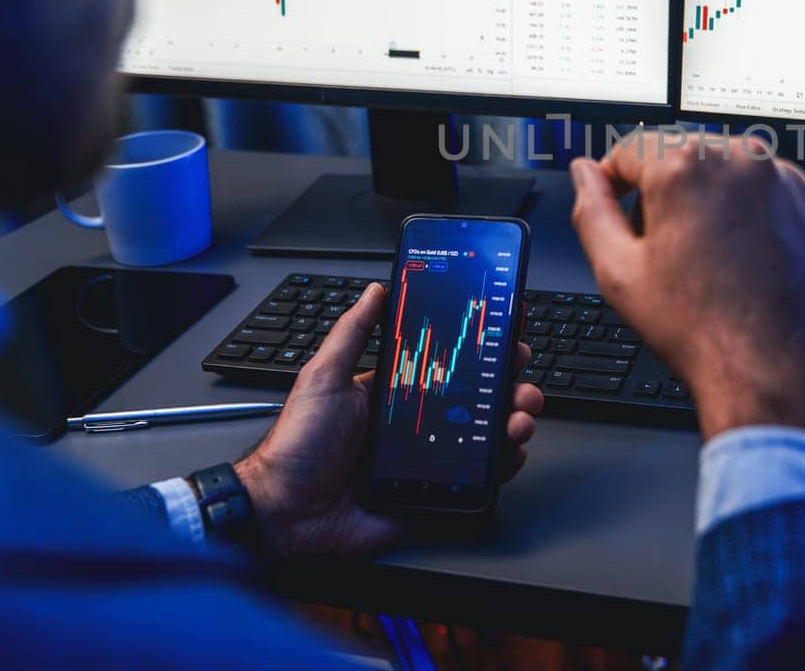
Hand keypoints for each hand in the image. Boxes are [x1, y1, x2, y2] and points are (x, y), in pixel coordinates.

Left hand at [235, 282, 543, 556]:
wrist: (285, 513)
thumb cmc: (297, 446)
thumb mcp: (323, 377)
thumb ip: (351, 332)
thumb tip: (375, 291)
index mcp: (391, 392)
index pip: (445, 364)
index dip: (477, 351)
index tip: (503, 335)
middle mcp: (412, 423)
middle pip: (473, 398)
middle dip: (506, 384)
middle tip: (519, 377)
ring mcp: (425, 459)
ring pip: (482, 435)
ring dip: (511, 419)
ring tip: (519, 414)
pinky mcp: (430, 493)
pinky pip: (475, 479)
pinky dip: (502, 464)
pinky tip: (512, 450)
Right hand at [569, 131, 804, 450]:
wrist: (773, 374)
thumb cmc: (700, 330)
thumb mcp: (618, 272)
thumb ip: (592, 210)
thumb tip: (586, 175)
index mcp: (685, 167)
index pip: (634, 150)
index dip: (617, 182)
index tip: (621, 207)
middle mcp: (742, 160)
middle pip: (689, 160)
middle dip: (674, 195)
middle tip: (672, 251)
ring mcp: (790, 182)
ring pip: (739, 176)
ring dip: (723, 205)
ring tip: (720, 263)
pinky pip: (783, 198)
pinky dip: (768, 221)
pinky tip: (757, 263)